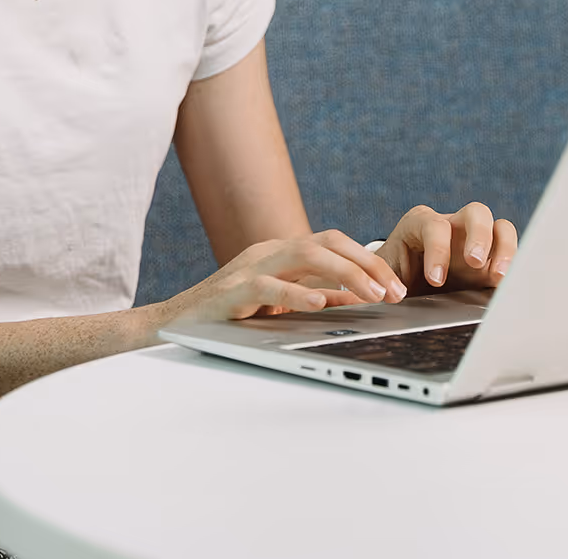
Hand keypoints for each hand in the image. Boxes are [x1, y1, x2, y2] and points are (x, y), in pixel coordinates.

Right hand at [148, 231, 406, 332]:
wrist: (170, 325)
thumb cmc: (224, 316)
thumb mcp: (278, 305)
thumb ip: (313, 297)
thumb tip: (354, 299)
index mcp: (280, 254)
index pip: (333, 243)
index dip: (368, 260)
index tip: (396, 286)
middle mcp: (268, 252)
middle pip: (327, 242)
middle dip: (367, 264)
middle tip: (395, 291)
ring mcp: (249, 267)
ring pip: (305, 254)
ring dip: (345, 273)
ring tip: (372, 295)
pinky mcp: (232, 290)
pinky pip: (269, 285)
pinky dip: (297, 291)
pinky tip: (320, 302)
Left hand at [381, 202, 516, 292]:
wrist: (403, 288)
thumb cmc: (390, 278)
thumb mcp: (381, 277)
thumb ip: (383, 283)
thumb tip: (385, 297)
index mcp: (420, 224)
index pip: (434, 226)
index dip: (438, 249)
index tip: (435, 279)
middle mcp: (453, 226)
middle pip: (476, 213)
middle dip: (478, 235)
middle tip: (475, 262)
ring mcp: (476, 241)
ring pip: (500, 228)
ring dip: (505, 249)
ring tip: (500, 276)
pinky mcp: (492, 262)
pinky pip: (510, 255)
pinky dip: (514, 267)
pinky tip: (509, 286)